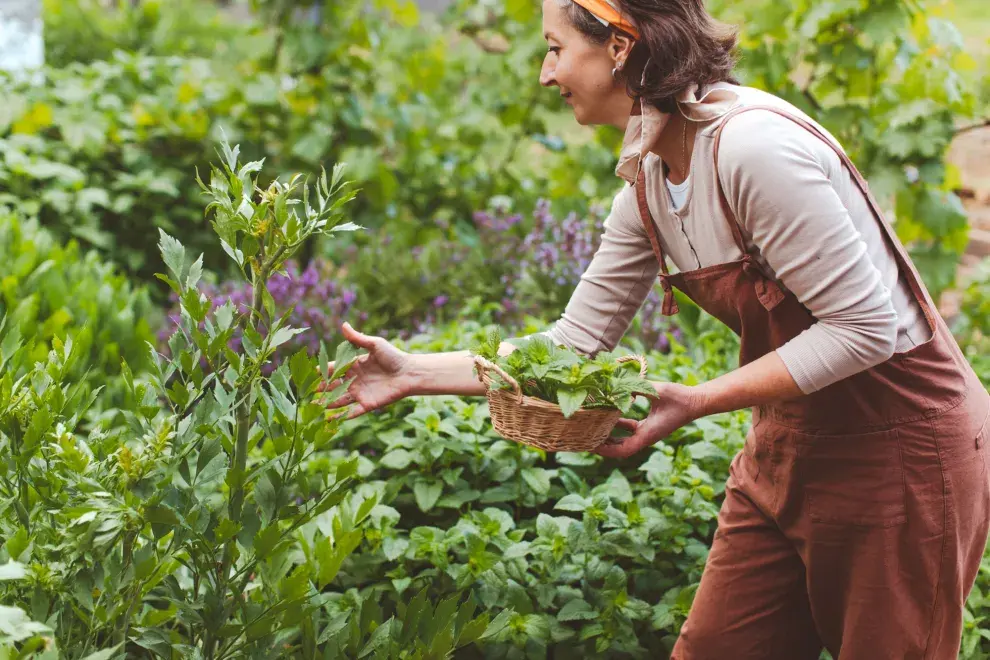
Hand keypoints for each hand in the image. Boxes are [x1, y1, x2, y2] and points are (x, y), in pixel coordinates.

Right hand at [318, 322, 413, 419]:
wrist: (410, 373)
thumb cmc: (393, 356)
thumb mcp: (375, 345)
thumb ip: (358, 338)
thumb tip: (343, 325)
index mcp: (354, 366)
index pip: (334, 368)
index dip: (323, 370)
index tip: (311, 372)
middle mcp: (354, 380)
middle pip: (333, 385)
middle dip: (321, 388)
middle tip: (307, 391)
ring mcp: (360, 393)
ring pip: (340, 399)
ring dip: (328, 403)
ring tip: (314, 405)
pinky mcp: (368, 404)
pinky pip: (353, 412)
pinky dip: (342, 416)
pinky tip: (330, 419)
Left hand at [593, 382, 707, 458]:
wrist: (696, 401)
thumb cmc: (679, 396)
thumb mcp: (657, 390)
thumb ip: (638, 389)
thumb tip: (620, 387)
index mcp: (648, 434)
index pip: (623, 451)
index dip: (606, 451)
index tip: (591, 446)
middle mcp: (646, 436)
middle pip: (620, 449)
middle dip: (603, 446)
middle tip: (585, 439)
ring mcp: (647, 432)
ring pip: (624, 440)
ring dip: (609, 437)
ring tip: (592, 430)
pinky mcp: (649, 425)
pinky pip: (630, 430)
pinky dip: (619, 427)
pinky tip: (609, 417)